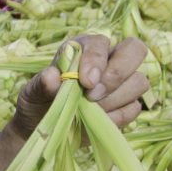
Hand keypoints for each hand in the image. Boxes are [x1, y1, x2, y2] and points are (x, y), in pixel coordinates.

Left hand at [9, 35, 148, 139]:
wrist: (45, 127)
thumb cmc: (39, 102)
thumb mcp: (32, 93)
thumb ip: (41, 84)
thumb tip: (52, 75)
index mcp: (84, 48)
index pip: (101, 42)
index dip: (96, 59)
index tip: (85, 82)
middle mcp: (108, 60)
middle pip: (135, 50)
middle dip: (117, 74)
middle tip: (92, 95)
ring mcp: (122, 83)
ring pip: (139, 81)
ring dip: (113, 99)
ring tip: (88, 110)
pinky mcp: (127, 106)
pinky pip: (134, 108)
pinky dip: (116, 117)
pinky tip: (96, 120)